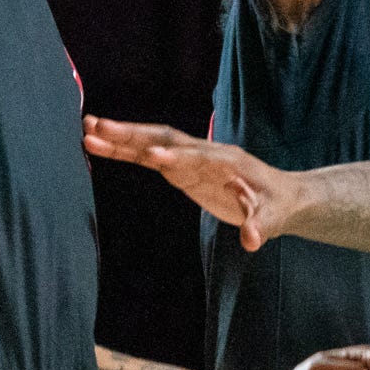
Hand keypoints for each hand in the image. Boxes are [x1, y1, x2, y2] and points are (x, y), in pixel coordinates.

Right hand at [85, 118, 300, 248]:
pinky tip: (100, 146)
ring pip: (153, 143)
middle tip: (98, 127)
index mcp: (227, 163)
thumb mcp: (273, 219)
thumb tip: (252, 241)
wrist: (282, 196)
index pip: (197, 158)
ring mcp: (192, 158)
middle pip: (166, 140)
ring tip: (87, 129)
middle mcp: (205, 154)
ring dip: (121, 137)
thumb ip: (259, 227)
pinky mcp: (182, 168)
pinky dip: (126, 151)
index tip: (152, 157)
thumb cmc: (277, 206)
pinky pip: (150, 156)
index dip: (176, 158)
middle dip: (133, 135)